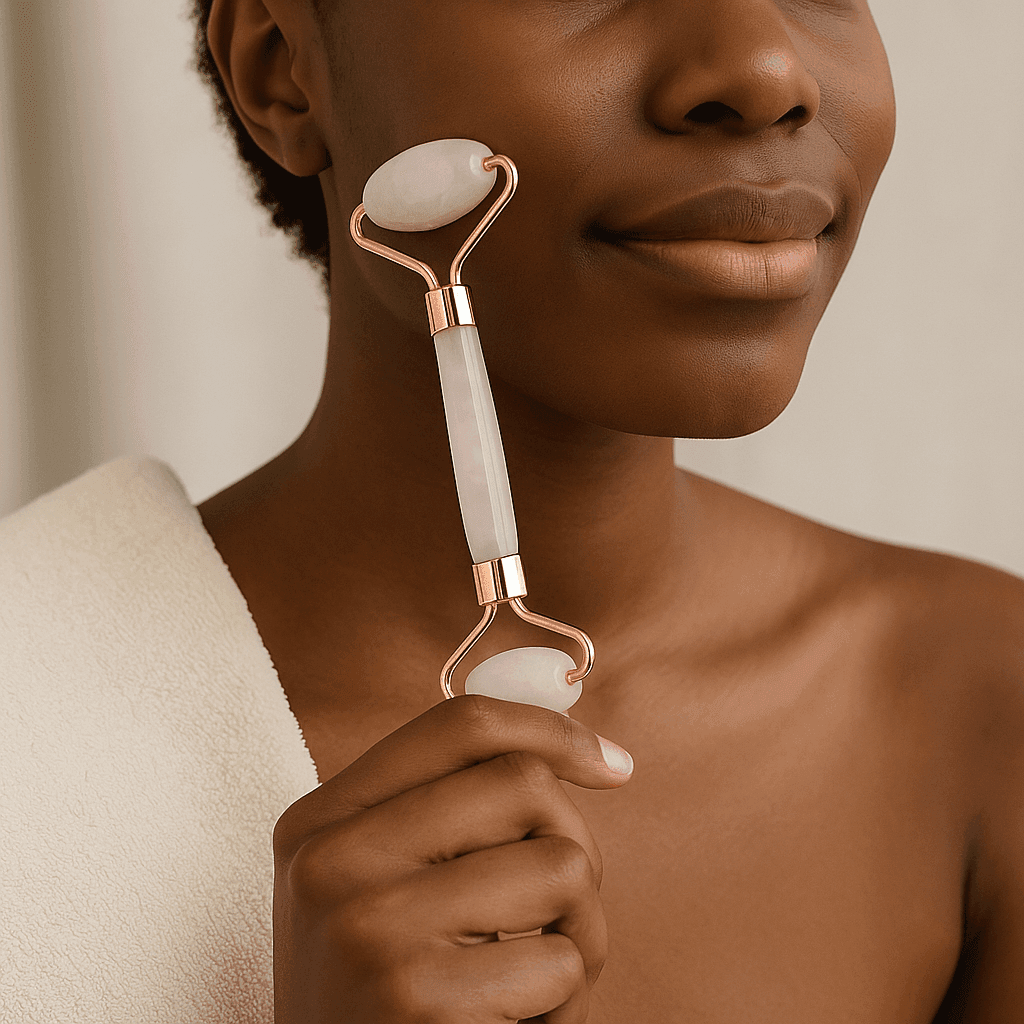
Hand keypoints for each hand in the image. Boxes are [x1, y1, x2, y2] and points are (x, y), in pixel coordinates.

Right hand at [272, 693, 633, 1023]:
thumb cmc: (385, 995)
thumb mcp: (378, 886)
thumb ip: (446, 809)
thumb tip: (583, 749)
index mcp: (323, 820)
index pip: (459, 725)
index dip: (550, 730)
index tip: (610, 764)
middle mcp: (332, 861)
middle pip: (523, 782)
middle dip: (573, 844)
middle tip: (559, 911)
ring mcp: (370, 926)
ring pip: (561, 865)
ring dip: (580, 929)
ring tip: (533, 975)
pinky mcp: (418, 997)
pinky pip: (561, 960)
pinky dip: (565, 1000)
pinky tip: (514, 1022)